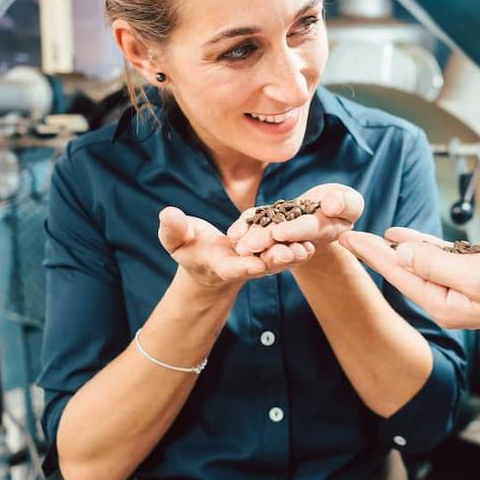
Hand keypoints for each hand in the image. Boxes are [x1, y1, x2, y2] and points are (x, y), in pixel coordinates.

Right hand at [158, 206, 314, 290]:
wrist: (209, 260)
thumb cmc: (189, 248)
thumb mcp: (176, 239)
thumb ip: (173, 229)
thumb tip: (167, 213)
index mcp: (220, 264)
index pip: (232, 266)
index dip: (244, 265)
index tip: (255, 262)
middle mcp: (243, 266)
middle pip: (261, 265)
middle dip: (276, 260)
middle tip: (290, 253)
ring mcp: (259, 263)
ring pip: (278, 260)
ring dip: (293, 255)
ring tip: (307, 247)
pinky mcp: (270, 255)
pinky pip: (286, 251)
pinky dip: (298, 247)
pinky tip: (313, 239)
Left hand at [227, 184, 363, 257]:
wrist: (327, 209)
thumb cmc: (343, 204)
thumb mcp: (350, 202)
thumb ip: (345, 203)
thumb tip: (331, 205)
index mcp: (325, 231)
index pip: (309, 230)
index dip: (295, 231)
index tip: (279, 232)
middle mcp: (302, 237)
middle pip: (283, 239)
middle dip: (265, 242)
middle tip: (247, 246)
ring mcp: (285, 233)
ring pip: (267, 237)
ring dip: (252, 240)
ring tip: (237, 242)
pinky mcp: (271, 225)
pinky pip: (257, 226)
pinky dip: (246, 228)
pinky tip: (234, 233)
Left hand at [338, 227, 479, 330]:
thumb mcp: (477, 273)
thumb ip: (436, 264)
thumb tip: (401, 255)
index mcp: (443, 304)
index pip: (398, 275)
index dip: (371, 254)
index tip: (347, 239)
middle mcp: (447, 301)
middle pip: (403, 271)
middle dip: (376, 253)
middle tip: (347, 234)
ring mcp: (461, 290)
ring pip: (420, 264)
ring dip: (397, 248)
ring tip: (373, 234)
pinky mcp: (476, 277)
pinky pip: (441, 261)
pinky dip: (423, 247)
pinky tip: (407, 237)